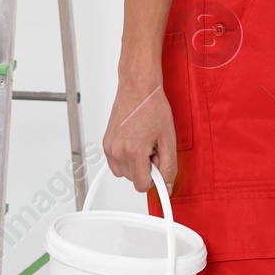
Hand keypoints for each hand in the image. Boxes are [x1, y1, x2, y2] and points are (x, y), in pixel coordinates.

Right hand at [102, 66, 177, 194]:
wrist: (138, 88)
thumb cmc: (152, 107)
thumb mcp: (168, 139)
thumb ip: (169, 167)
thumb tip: (167, 186)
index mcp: (133, 152)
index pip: (142, 186)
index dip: (155, 178)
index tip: (159, 167)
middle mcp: (117, 152)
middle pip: (134, 179)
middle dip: (146, 168)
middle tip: (153, 147)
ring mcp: (109, 148)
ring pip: (124, 172)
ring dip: (136, 164)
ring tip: (144, 143)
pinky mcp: (105, 144)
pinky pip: (116, 163)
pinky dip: (126, 157)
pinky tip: (135, 142)